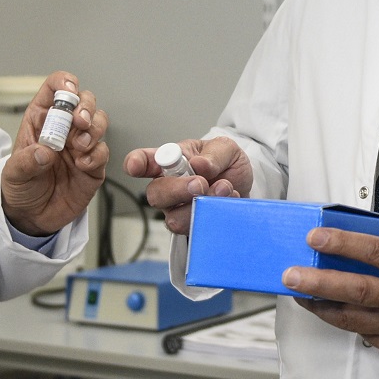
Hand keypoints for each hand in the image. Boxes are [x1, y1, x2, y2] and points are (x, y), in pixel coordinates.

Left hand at [0, 72, 107, 236]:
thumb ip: (26, 161)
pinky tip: (82, 165)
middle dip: (85, 106)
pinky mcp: (94, 165)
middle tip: (79, 122)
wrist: (32, 217)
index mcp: (41, 120)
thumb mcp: (14, 175)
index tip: (69, 90)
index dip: (64, 83)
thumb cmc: (21, 188)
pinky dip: (96, 155)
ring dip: (94, 128)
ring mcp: (81, 145)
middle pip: (84, 100)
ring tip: (80, 146)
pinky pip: (103, 151)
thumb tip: (45, 151)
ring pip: (99, 121)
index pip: (55, 89)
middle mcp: (64, 128)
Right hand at [122, 137, 252, 234]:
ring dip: (201, 205)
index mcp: (171, 161)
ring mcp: (178, 210)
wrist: (243, 187)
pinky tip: (227, 201)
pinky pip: (196, 230)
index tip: (135, 166)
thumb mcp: (226, 149)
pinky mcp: (192, 227)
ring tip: (223, 189)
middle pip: (155, 194)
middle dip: (177, 190)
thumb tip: (199, 165)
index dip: (136, 163)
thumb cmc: (226, 165)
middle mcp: (169, 187)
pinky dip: (214, 215)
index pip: (146, 161)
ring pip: (174, 218)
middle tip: (200, 184)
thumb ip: (214, 154)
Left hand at [287, 230, 378, 368]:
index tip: (316, 237)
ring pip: (352, 317)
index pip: (374, 252)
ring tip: (300, 295)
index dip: (342, 243)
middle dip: (318, 281)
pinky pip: (366, 334)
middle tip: (291, 274)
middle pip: (355, 288)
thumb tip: (376, 251)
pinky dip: (348, 322)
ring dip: (322, 306)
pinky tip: (332, 312)